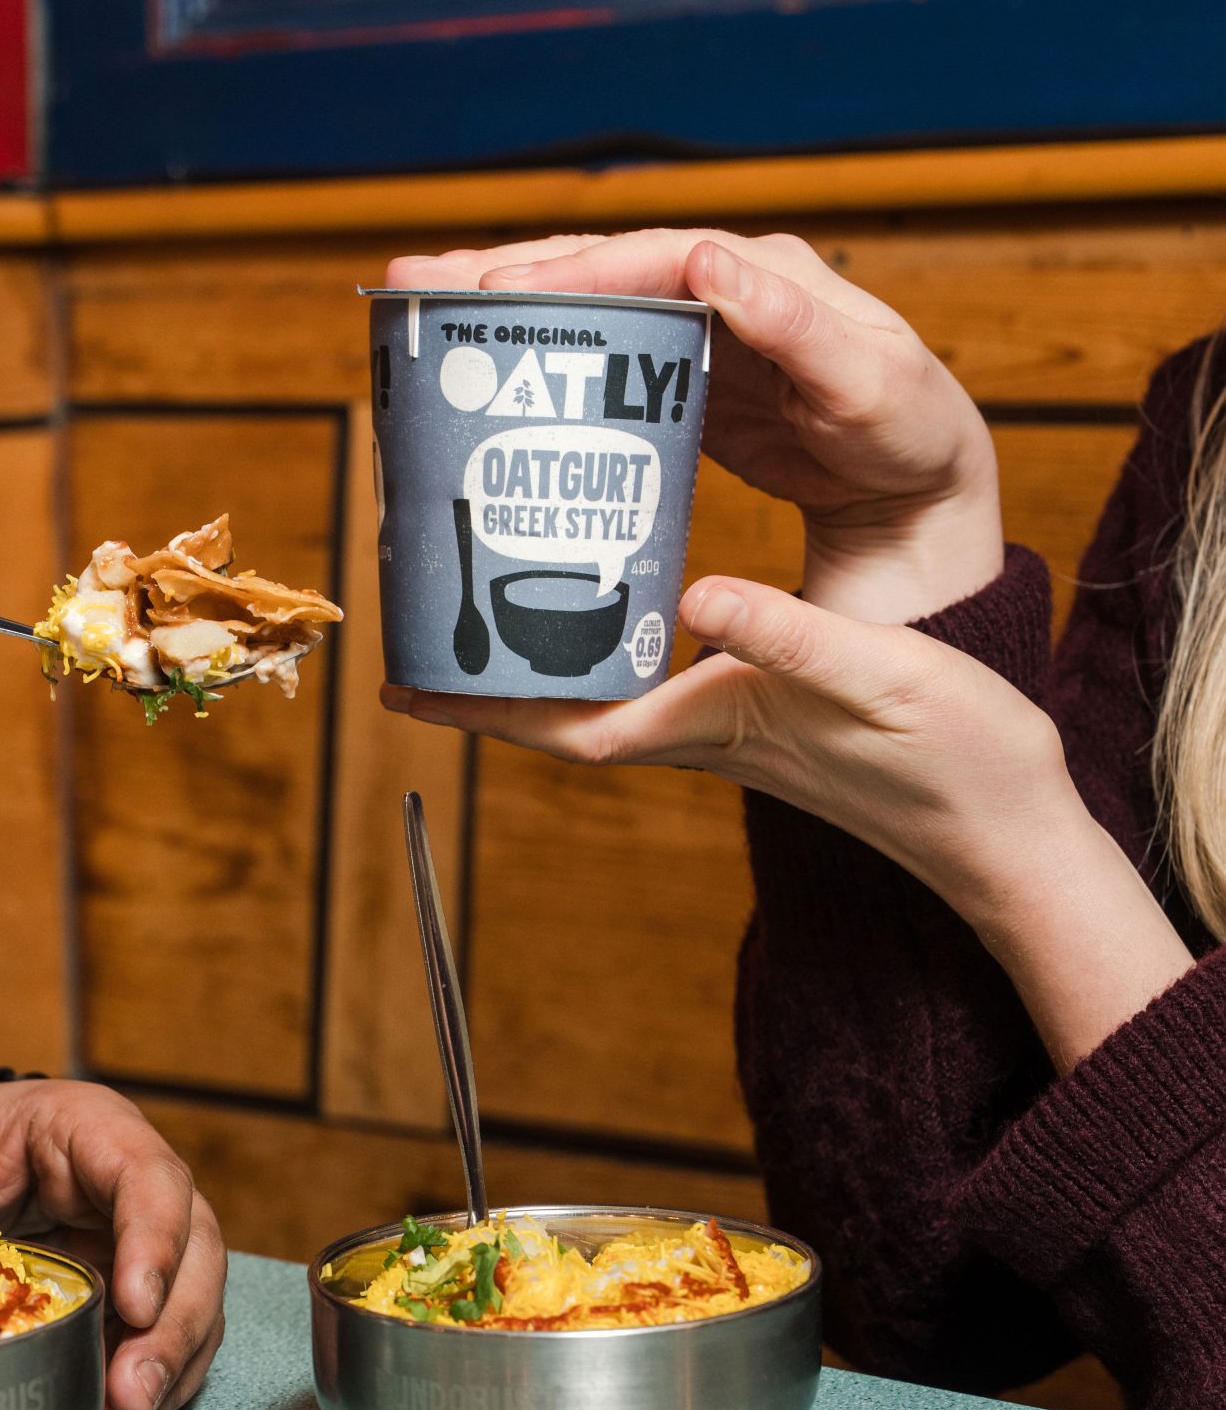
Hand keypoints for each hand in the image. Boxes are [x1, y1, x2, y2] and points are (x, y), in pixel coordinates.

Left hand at [0, 1080, 226, 1409]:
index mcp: (90, 1128)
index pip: (149, 1178)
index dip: (155, 1241)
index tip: (136, 1306)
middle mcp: (133, 1185)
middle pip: (194, 1249)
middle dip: (173, 1327)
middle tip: (134, 1392)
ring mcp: (138, 1242)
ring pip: (191, 1301)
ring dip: (168, 1368)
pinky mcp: (129, 1293)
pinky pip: (162, 1338)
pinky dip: (151, 1385)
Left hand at [385, 577, 1193, 1071]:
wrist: (1011, 823)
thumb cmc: (954, 760)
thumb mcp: (879, 675)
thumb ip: (789, 635)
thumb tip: (704, 592)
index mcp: (712, 724)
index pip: (564, 726)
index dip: (475, 709)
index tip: (398, 685)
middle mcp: (702, 730)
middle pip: (562, 707)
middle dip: (486, 673)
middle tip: (421, 609)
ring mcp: (727, 724)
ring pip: (604, 690)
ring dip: (543, 652)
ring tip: (490, 585)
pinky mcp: (760, 711)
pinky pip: (657, 674)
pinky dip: (614, 636)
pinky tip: (611, 587)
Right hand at [386, 229, 1002, 621]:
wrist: (924, 495)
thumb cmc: (912, 438)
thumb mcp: (872, 385)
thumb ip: (800, 324)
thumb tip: (705, 258)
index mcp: (772, 276)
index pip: (659, 255)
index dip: (577, 270)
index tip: (503, 295)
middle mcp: (728, 287)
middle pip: (602, 266)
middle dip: (507, 270)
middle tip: (413, 282)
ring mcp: (700, 331)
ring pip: (587, 303)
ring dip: (503, 302)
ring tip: (414, 304)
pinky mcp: (685, 376)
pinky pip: (597, 352)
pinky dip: (536, 352)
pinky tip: (477, 363)